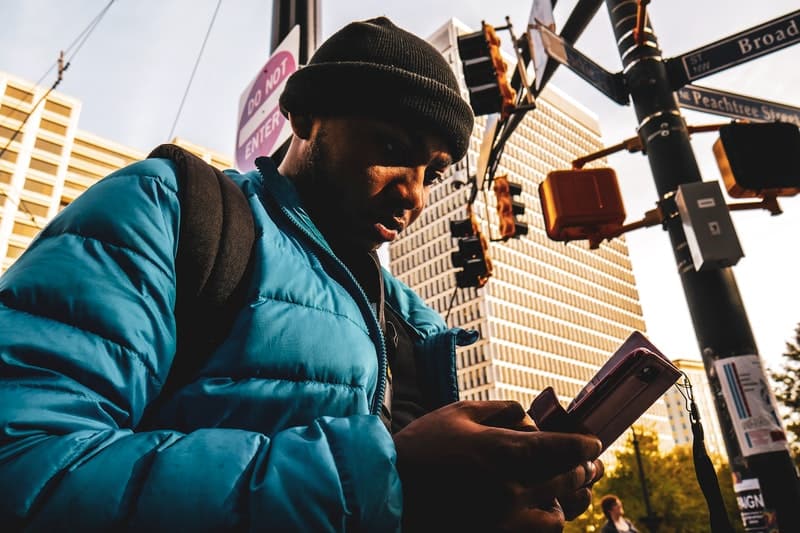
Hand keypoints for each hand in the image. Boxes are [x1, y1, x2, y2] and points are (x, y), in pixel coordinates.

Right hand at [393, 400, 602, 531]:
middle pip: (567, 480)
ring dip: (568, 501)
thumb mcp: (458, 413)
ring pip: (557, 515)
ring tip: (570, 492)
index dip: (585, 445)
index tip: (594, 443)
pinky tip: (543, 512)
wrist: (388, 492)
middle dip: (584, 470)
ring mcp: (505, 518)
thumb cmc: (421, 447)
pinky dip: (546, 522)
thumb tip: (529, 418)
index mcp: (504, 451)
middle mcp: (512, 487)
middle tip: (592, 465)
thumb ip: (499, 410)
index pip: (564, 449)